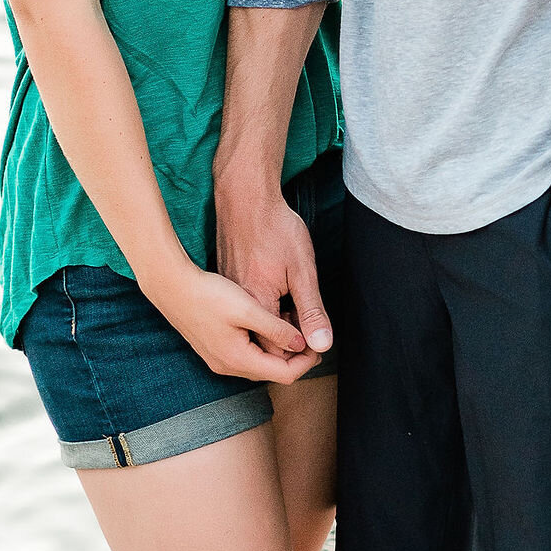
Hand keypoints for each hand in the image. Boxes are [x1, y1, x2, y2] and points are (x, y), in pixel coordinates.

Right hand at [152, 257, 322, 384]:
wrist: (171, 285)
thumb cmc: (208, 293)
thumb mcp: (248, 308)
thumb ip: (276, 329)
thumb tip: (302, 344)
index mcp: (239, 359)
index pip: (285, 375)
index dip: (307, 361)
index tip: (317, 342)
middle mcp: (228, 366)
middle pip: (273, 372)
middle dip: (295, 356)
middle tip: (308, 333)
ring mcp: (219, 359)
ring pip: (260, 363)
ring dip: (279, 349)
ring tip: (292, 325)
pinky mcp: (214, 347)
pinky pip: (247, 354)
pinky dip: (263, 344)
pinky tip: (268, 322)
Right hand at [215, 174, 332, 356]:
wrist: (245, 198)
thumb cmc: (275, 228)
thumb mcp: (302, 271)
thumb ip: (312, 310)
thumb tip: (322, 344)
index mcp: (256, 305)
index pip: (277, 351)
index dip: (301, 352)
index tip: (319, 341)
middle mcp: (238, 306)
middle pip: (264, 344)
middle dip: (291, 341)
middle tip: (312, 324)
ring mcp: (230, 294)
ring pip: (255, 328)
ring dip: (279, 326)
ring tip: (298, 309)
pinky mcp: (228, 283)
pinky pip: (246, 312)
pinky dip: (266, 312)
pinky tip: (280, 297)